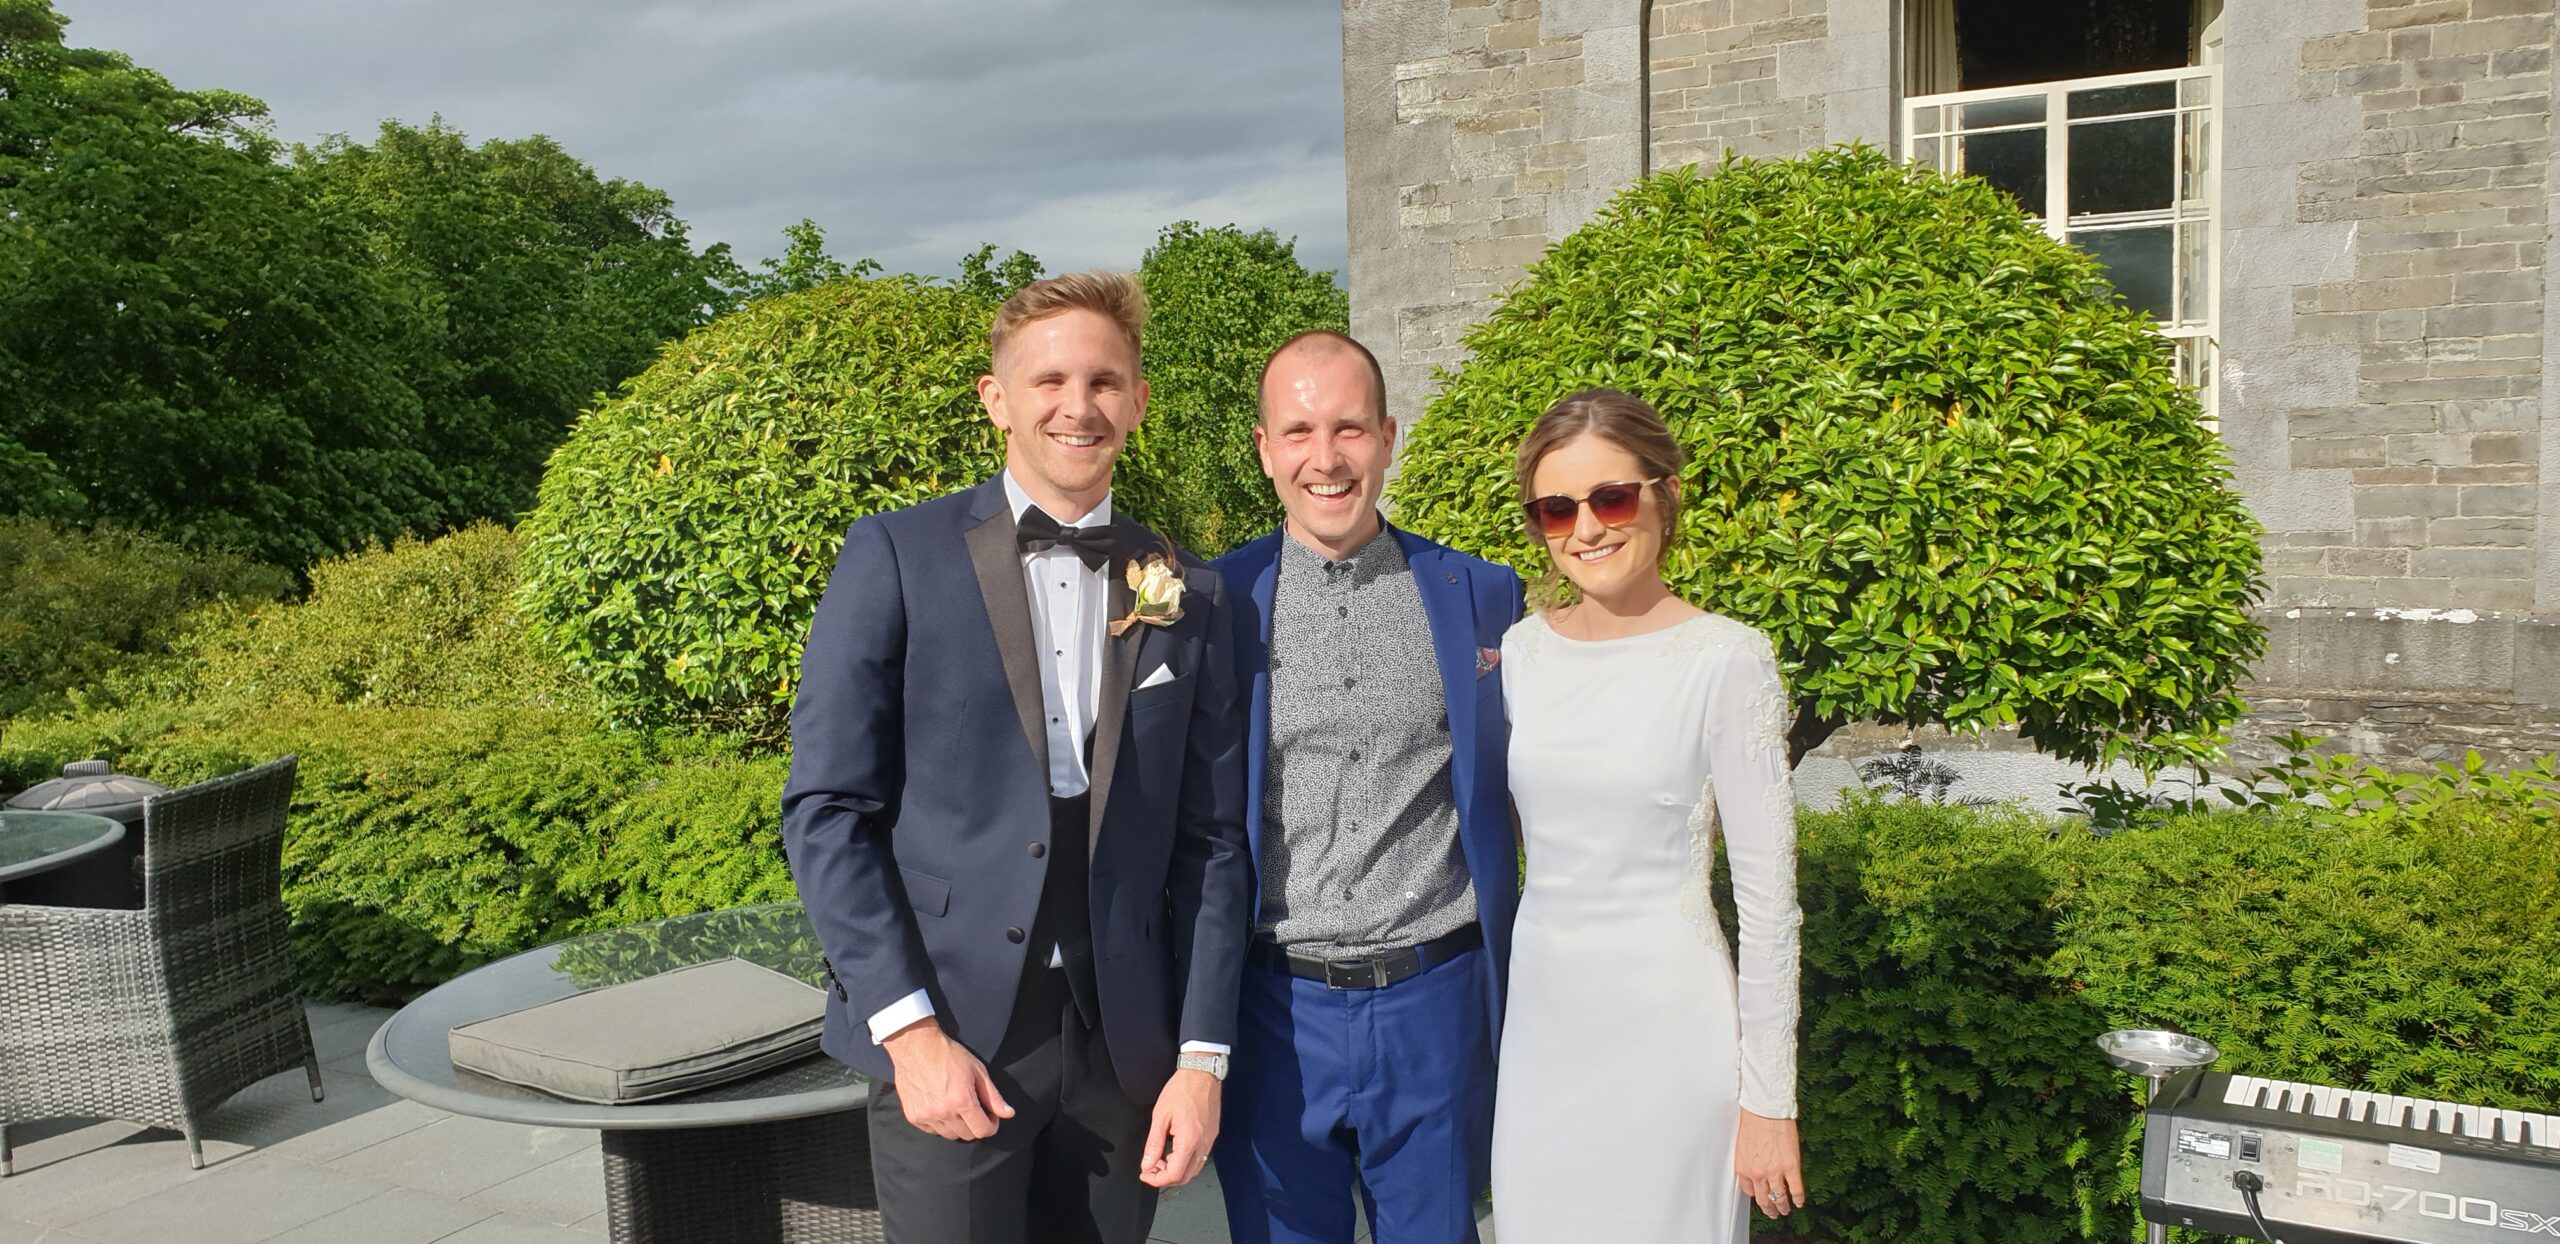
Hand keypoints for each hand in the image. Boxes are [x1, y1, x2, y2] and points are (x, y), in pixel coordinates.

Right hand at [881, 1019, 1013, 1140]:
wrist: (915, 1046)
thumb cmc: (947, 1055)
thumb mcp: (977, 1071)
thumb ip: (993, 1096)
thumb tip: (1009, 1114)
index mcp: (962, 1101)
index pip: (983, 1131)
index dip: (992, 1125)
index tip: (991, 1116)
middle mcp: (944, 1112)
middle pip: (967, 1135)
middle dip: (975, 1125)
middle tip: (974, 1108)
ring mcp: (926, 1116)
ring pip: (950, 1135)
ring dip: (957, 1125)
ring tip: (956, 1105)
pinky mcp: (913, 1117)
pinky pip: (933, 1131)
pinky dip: (940, 1123)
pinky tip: (940, 1106)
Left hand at [1139, 1068, 1221, 1187]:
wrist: (1202, 1072)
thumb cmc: (1183, 1089)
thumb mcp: (1160, 1115)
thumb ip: (1154, 1143)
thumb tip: (1148, 1164)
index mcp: (1189, 1140)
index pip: (1174, 1174)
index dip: (1157, 1180)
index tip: (1145, 1174)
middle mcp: (1203, 1144)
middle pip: (1186, 1176)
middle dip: (1165, 1178)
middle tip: (1150, 1168)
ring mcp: (1210, 1140)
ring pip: (1194, 1169)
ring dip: (1176, 1170)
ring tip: (1160, 1159)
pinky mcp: (1212, 1135)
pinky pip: (1200, 1157)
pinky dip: (1186, 1161)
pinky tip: (1174, 1151)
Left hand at [1735, 1109, 1804, 1219]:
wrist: (1766, 1109)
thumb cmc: (1753, 1120)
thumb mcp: (1743, 1145)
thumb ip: (1749, 1160)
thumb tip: (1755, 1167)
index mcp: (1743, 1167)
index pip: (1748, 1191)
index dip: (1756, 1195)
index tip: (1760, 1197)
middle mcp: (1757, 1174)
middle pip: (1763, 1199)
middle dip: (1769, 1209)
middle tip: (1773, 1212)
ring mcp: (1775, 1172)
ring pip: (1779, 1199)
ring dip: (1783, 1207)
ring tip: (1786, 1210)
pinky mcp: (1791, 1167)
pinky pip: (1796, 1190)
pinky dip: (1798, 1199)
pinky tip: (1799, 1202)